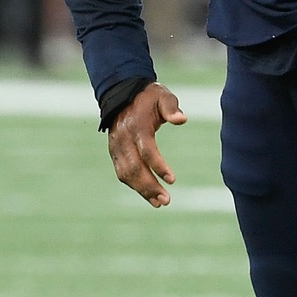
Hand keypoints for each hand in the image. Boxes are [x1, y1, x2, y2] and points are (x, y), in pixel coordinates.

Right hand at [109, 82, 186, 205]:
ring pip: (126, 174)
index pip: (146, 150)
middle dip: (150, 186)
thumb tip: (182, 119)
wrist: (122, 94)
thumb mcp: (162, 96)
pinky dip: (134, 186)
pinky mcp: (114, 152)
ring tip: (160, 203)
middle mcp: (123, 139)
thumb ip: (171, 108)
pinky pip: (122, 173)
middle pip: (135, 168)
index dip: (158, 166)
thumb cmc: (148, 97)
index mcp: (136, 126)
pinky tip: (149, 196)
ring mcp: (116, 147)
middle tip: (166, 201)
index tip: (172, 180)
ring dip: (142, 191)